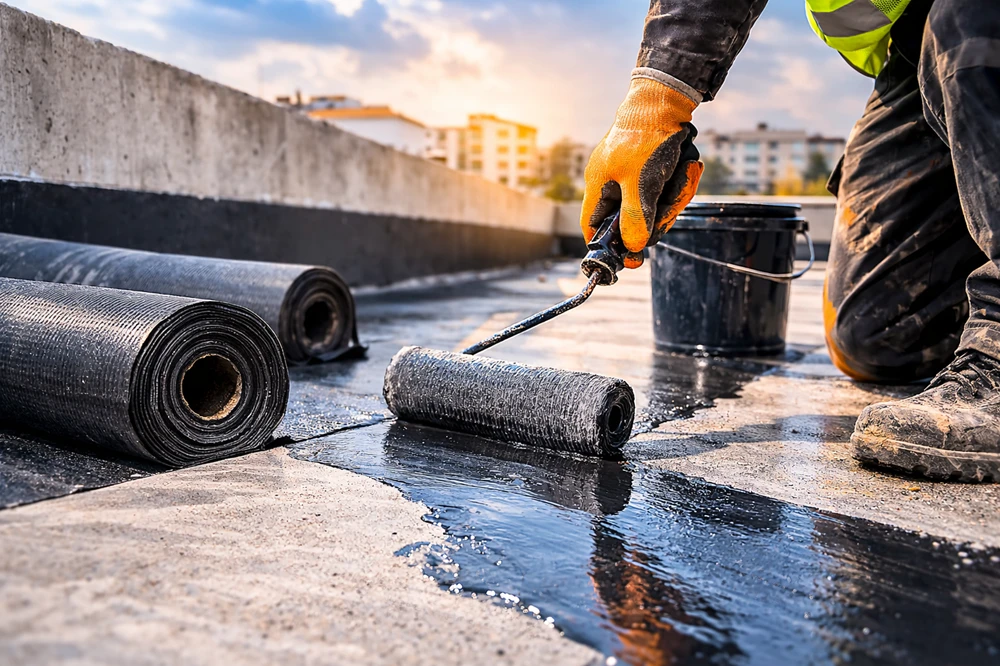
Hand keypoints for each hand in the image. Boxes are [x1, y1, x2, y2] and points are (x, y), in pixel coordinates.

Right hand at [581, 76, 703, 268]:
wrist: (666, 98)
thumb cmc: (646, 138)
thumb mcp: (641, 184)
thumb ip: (635, 218)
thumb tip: (633, 248)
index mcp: (599, 185)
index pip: (592, 226)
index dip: (604, 246)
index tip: (626, 260)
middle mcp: (612, 180)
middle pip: (630, 219)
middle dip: (655, 216)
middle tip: (670, 211)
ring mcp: (632, 172)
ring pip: (653, 203)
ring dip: (673, 196)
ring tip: (684, 174)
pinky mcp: (651, 165)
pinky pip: (665, 187)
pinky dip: (678, 181)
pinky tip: (687, 166)